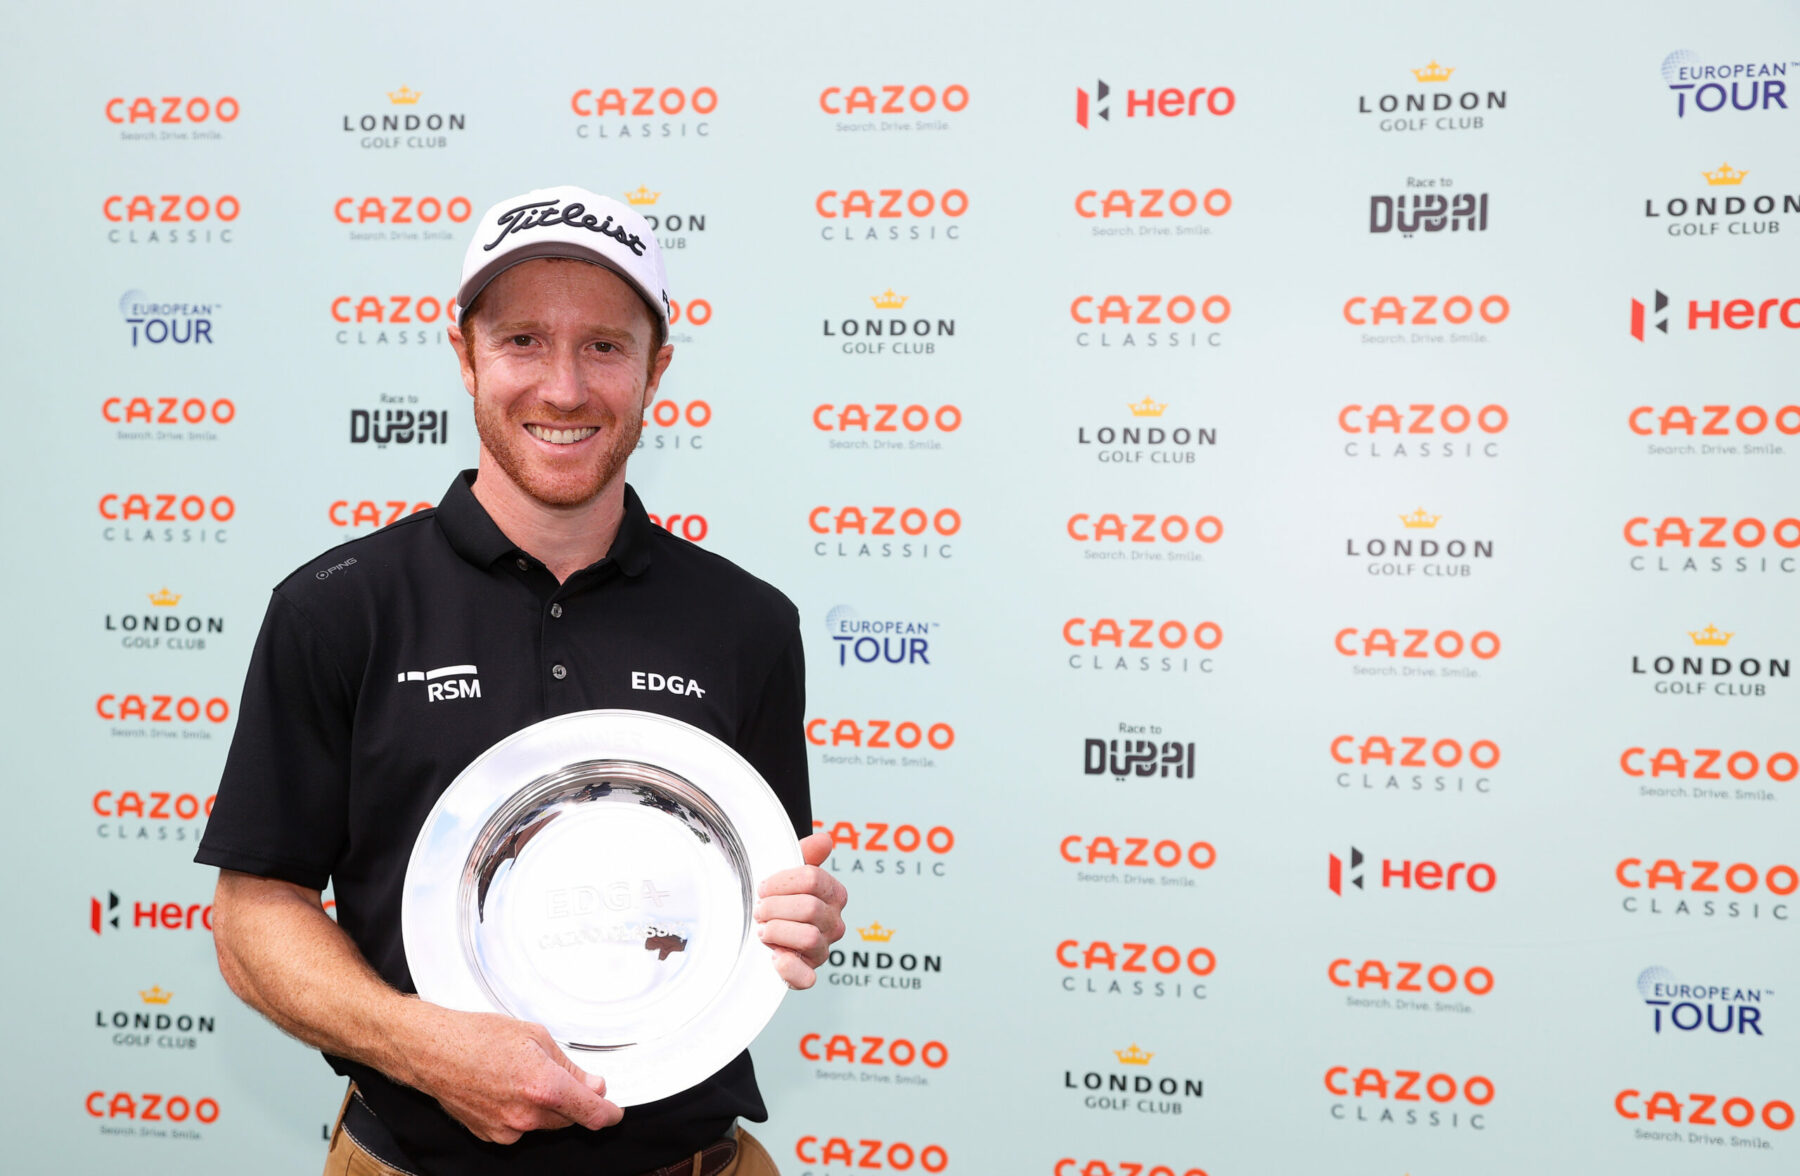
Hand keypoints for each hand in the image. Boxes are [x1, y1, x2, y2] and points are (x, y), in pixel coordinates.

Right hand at [398, 1004, 621, 1143]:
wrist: (431, 1051)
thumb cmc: (478, 1036)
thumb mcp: (535, 1037)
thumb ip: (569, 1067)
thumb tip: (594, 1085)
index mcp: (544, 1086)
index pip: (592, 1113)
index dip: (610, 1113)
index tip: (615, 1111)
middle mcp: (527, 1115)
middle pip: (569, 1118)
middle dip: (573, 1100)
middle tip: (558, 1074)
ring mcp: (507, 1130)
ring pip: (545, 1124)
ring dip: (546, 1106)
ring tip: (520, 1075)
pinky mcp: (491, 1136)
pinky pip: (520, 1128)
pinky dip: (522, 1112)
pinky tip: (504, 1088)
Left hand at [755, 831, 848, 988]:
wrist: (760, 928)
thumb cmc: (776, 898)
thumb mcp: (786, 873)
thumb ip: (805, 854)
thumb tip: (824, 839)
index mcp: (833, 895)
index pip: (813, 879)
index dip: (781, 882)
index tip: (764, 887)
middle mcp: (833, 923)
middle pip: (809, 908)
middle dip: (776, 907)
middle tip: (760, 909)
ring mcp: (822, 950)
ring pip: (809, 938)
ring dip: (778, 931)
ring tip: (763, 929)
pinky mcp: (807, 975)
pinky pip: (807, 978)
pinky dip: (789, 968)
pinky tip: (774, 957)